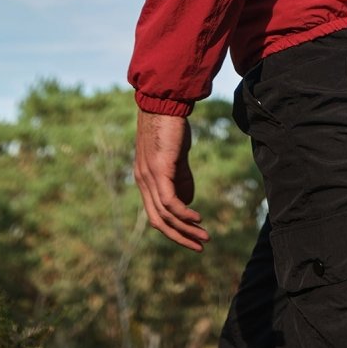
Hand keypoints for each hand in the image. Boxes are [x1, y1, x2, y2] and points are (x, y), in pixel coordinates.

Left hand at [134, 110, 209, 251]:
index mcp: (144, 180)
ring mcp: (149, 176)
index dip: (173, 230)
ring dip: (186, 229)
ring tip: (204, 236)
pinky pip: (170, 201)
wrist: (164, 101)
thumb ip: (181, 177)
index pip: (155, 215)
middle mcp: (142, 181)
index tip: (191, 237)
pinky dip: (184, 213)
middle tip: (200, 246)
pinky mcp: (159, 169)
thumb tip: (188, 201)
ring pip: (165, 214)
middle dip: (179, 237)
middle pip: (158, 221)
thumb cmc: (171, 126)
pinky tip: (198, 219)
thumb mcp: (177, 155)